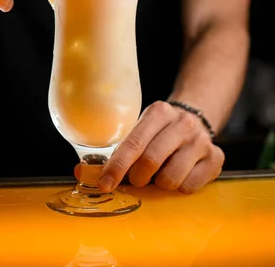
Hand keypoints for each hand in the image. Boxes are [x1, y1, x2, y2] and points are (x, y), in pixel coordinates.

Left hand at [97, 101, 223, 193]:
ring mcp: (201, 140)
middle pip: (151, 162)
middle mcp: (182, 123)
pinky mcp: (216, 158)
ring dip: (160, 184)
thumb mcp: (140, 130)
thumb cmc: (159, 131)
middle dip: (138, 178)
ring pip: (171, 178)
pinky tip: (180, 173)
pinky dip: (180, 187)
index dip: (117, 167)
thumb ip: (117, 151)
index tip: (104, 184)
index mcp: (159, 112)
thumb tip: (82, 174)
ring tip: (161, 173)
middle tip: (137, 179)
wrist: (195, 119)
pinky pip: (190, 186)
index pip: (134, 143)